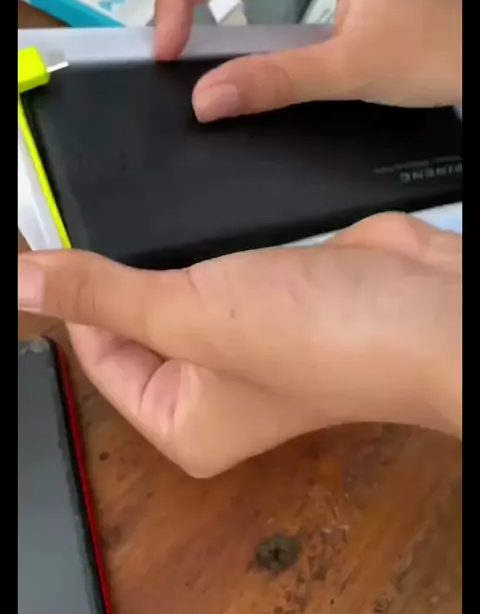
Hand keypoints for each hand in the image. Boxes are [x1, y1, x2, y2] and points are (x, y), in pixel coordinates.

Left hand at [18, 213, 461, 477]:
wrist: (426, 307)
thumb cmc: (311, 334)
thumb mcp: (189, 315)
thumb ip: (100, 295)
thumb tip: (15, 284)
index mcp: (181, 419)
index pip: (99, 352)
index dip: (68, 295)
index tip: (38, 232)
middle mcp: (210, 386)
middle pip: (134, 320)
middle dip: (108, 269)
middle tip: (73, 203)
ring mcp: (245, 337)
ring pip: (174, 286)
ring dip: (150, 248)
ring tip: (114, 193)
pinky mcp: (274, 292)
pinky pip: (213, 264)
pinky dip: (193, 236)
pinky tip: (173, 198)